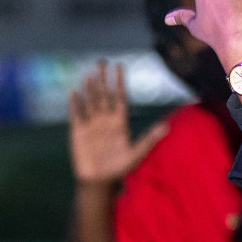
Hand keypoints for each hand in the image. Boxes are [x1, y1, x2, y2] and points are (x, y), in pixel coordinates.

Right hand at [68, 61, 167, 184]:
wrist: (98, 180)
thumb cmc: (119, 167)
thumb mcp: (136, 153)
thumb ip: (150, 139)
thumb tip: (167, 126)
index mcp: (120, 121)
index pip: (120, 96)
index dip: (120, 81)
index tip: (119, 66)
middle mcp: (105, 119)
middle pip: (104, 94)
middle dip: (103, 78)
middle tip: (102, 61)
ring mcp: (91, 123)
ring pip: (91, 101)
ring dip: (90, 88)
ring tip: (89, 74)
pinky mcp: (78, 130)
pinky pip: (77, 114)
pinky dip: (76, 103)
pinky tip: (74, 92)